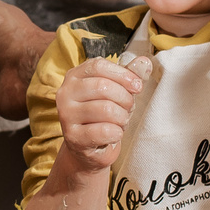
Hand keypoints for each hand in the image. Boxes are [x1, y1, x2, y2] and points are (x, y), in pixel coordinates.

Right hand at [54, 55, 149, 170]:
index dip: (122, 74)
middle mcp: (65, 93)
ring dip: (122, 117)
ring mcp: (66, 115)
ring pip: (105, 109)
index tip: (137, 86)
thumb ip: (129, 76)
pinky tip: (114, 134)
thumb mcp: (117, 92)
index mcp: (74, 76)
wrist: (89, 148)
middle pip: (102, 86)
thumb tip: (144, 62)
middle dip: (124, 98)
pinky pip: (104, 131)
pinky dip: (117, 133)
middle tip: (129, 108)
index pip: (98, 66)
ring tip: (121, 121)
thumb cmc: (103, 116)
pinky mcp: (73, 137)